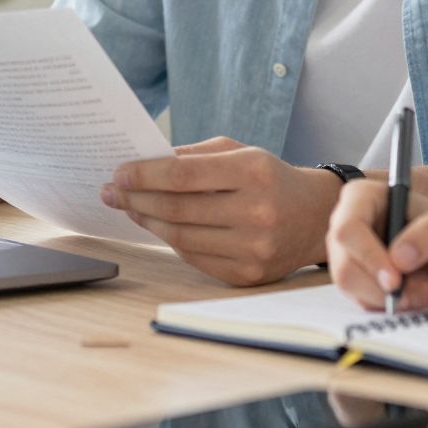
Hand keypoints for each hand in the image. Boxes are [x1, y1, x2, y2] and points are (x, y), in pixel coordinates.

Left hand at [100, 138, 339, 285]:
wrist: (315, 218)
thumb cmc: (270, 179)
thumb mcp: (241, 153)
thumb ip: (194, 155)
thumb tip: (143, 165)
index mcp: (254, 172)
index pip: (183, 174)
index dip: (144, 175)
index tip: (118, 174)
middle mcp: (256, 212)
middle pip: (177, 208)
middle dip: (136, 199)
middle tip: (112, 192)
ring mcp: (253, 248)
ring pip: (180, 237)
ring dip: (147, 221)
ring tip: (130, 208)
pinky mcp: (247, 274)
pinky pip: (194, 257)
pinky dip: (171, 241)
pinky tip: (158, 226)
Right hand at [325, 182, 427, 312]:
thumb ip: (426, 236)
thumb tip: (398, 259)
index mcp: (362, 198)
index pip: (348, 229)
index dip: (367, 257)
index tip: (395, 281)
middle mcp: (347, 225)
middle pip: (344, 266)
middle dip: (379, 288)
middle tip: (414, 298)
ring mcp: (347, 255)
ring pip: (353, 289)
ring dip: (392, 300)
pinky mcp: (356, 281)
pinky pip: (365, 302)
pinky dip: (394, 307)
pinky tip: (421, 297)